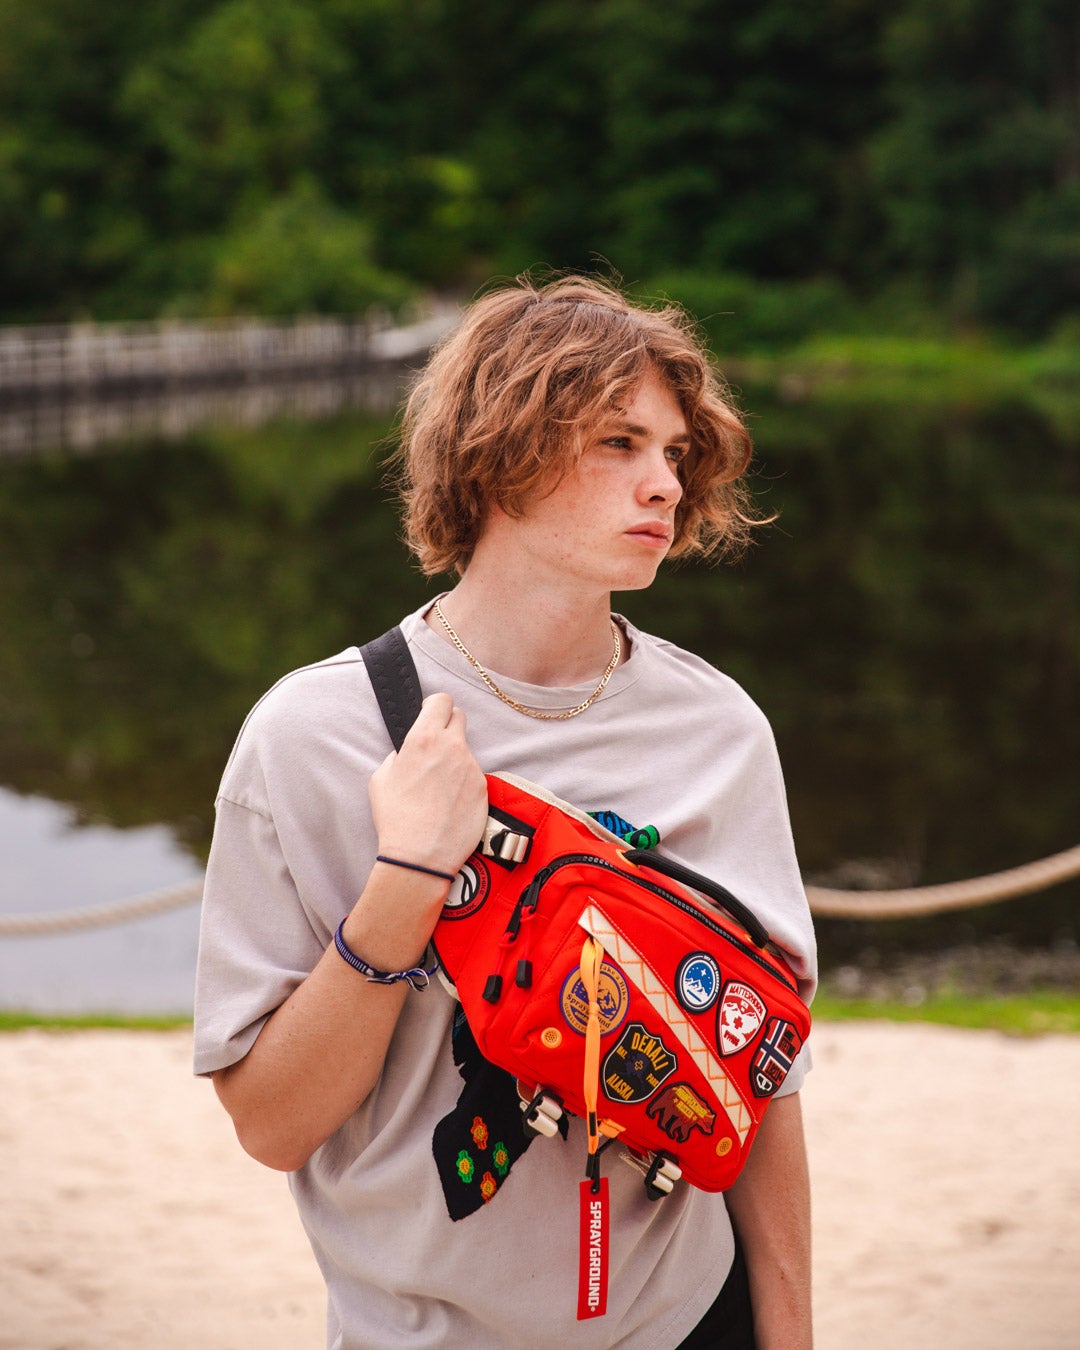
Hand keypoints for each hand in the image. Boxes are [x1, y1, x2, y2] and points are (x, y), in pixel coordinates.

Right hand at [368, 693, 487, 875]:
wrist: (421, 855)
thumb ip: (399, 755)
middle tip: (436, 745)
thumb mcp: (381, 778)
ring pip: (466, 751)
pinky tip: (450, 803)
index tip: (430, 715)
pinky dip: (463, 784)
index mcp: (424, 738)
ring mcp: (472, 768)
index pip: (441, 700)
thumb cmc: (396, 818)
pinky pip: (473, 776)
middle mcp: (453, 747)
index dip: (434, 706)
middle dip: (448, 725)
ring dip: (454, 760)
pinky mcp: (484, 789)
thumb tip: (408, 752)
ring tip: (438, 788)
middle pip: (459, 717)